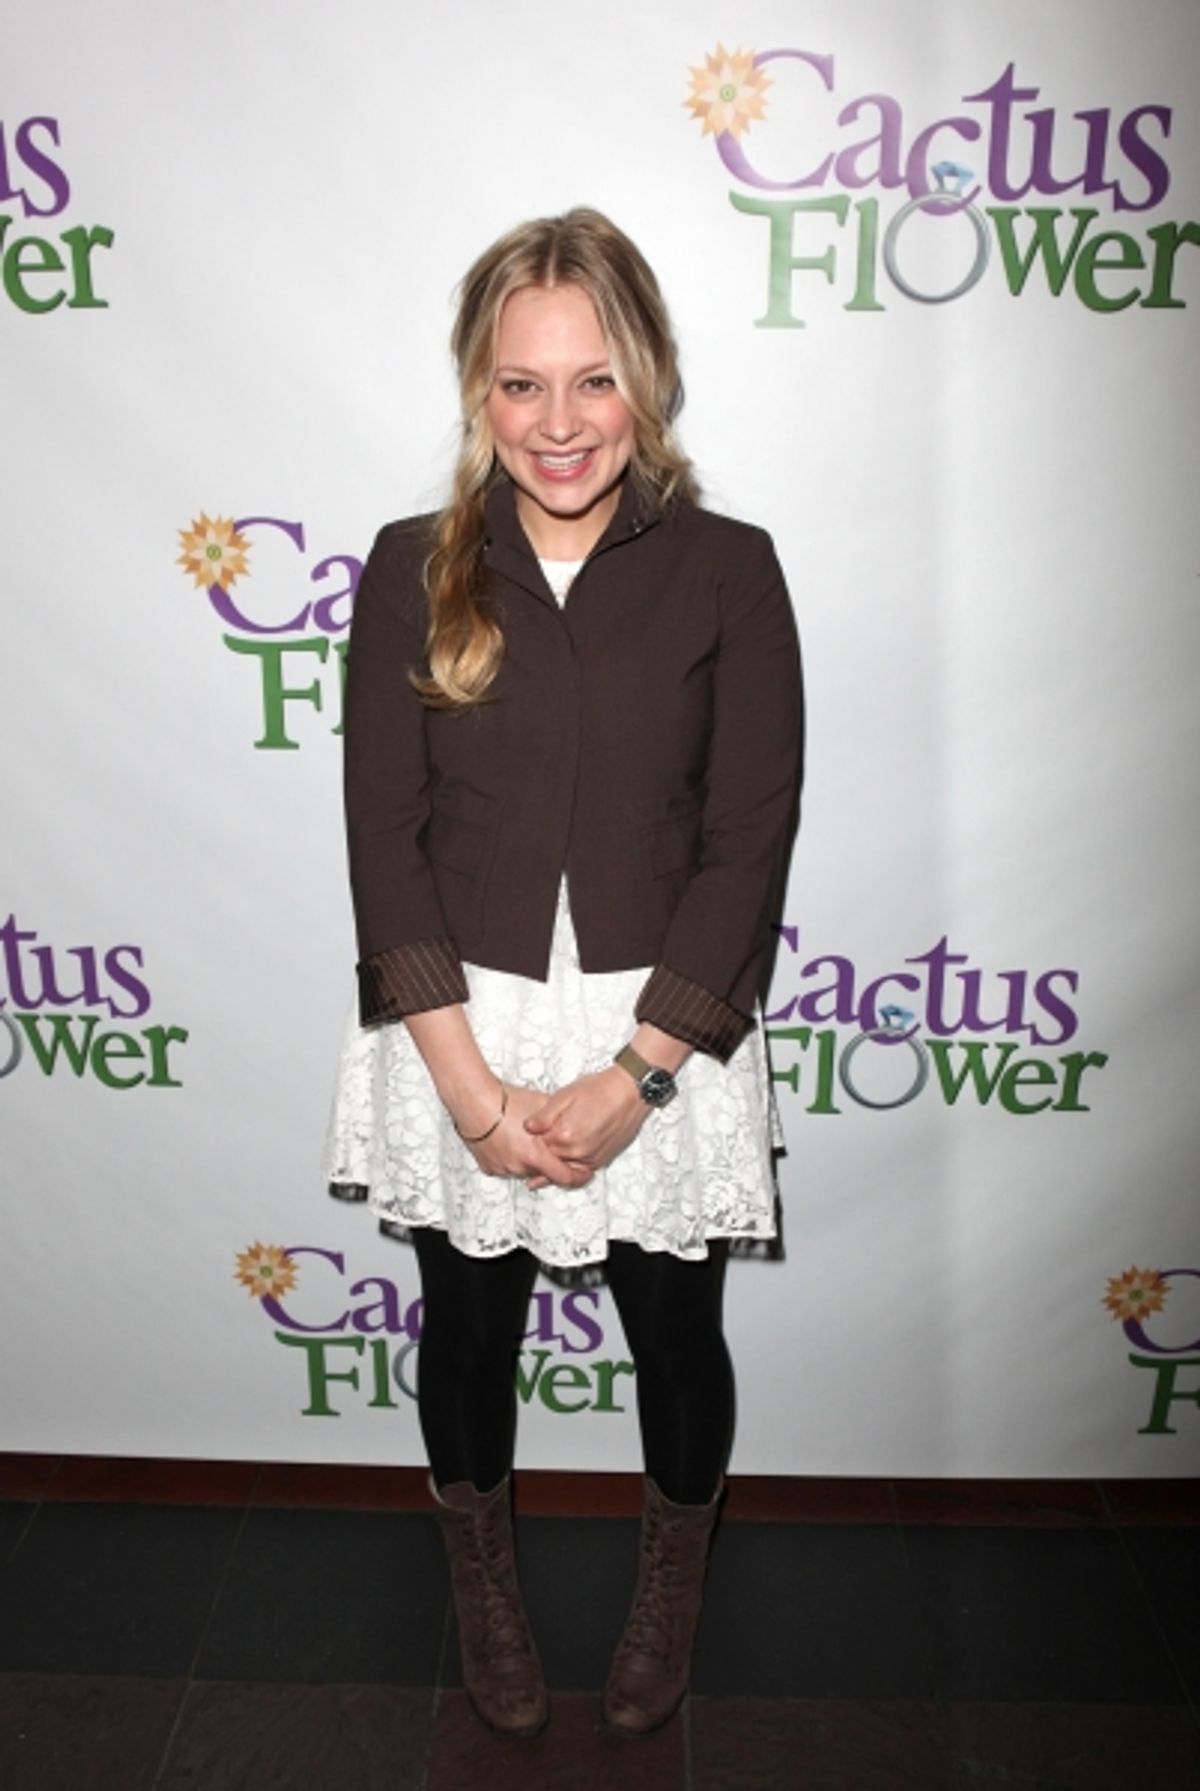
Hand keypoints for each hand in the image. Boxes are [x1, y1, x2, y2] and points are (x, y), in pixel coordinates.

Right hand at [454, 1081, 593, 1189]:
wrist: (473, 1100)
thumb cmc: (504, 1101)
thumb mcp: (542, 1105)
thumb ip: (559, 1119)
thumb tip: (573, 1122)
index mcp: (535, 1154)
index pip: (564, 1177)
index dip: (577, 1176)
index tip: (584, 1173)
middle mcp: (519, 1165)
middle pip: (543, 1171)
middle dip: (548, 1161)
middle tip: (547, 1144)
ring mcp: (502, 1168)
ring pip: (524, 1169)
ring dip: (528, 1159)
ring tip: (523, 1137)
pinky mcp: (488, 1166)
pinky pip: (505, 1166)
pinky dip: (511, 1158)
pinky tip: (508, 1140)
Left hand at [521, 1067, 648, 1188]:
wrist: (630, 1092)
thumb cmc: (600, 1090)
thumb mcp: (565, 1095)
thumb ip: (544, 1115)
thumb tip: (527, 1127)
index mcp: (564, 1134)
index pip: (537, 1146)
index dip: (529, 1143)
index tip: (523, 1140)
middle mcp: (577, 1151)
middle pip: (548, 1162)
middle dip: (538, 1158)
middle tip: (527, 1157)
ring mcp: (590, 1158)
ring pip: (563, 1171)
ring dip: (552, 1168)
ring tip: (538, 1170)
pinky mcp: (601, 1161)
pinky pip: (579, 1173)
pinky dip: (569, 1171)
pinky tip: (562, 1167)